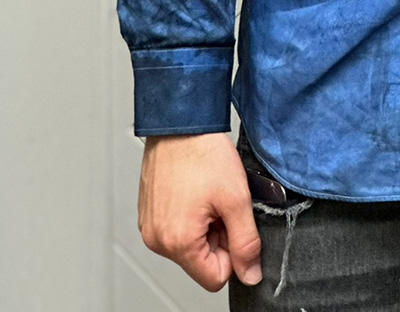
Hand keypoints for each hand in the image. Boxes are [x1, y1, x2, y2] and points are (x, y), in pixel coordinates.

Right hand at [137, 131, 262, 290]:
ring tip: (207, 193)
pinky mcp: (148, 214)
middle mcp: (157, 239)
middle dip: (218, 235)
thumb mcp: (236, 199)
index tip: (232, 222)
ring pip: (190, 244)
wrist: (181, 121)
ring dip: (205, 224)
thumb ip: (246, 243)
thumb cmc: (202, 153)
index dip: (232, 253)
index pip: (215, 278)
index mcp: (177, 242)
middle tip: (220, 202)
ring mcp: (150, 226)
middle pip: (201, 261)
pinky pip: (176, 229)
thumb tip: (251, 274)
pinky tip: (195, 190)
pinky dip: (191, 214)